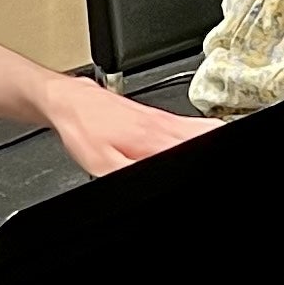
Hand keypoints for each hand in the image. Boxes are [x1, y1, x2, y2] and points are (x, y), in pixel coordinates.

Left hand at [43, 74, 216, 177]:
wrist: (69, 100)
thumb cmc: (82, 127)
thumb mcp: (100, 164)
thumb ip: (130, 175)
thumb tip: (151, 184)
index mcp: (154, 139)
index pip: (194, 148)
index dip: (199, 163)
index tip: (204, 167)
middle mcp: (165, 126)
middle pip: (209, 134)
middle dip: (214, 149)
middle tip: (214, 161)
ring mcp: (164, 119)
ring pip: (206, 128)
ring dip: (212, 139)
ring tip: (212, 153)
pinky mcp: (160, 117)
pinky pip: (193, 125)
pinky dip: (203, 133)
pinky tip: (197, 142)